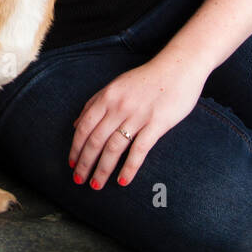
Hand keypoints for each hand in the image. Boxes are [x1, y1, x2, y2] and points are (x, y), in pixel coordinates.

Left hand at [69, 58, 204, 190]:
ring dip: (102, 169)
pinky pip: (139, 150)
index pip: (85, 127)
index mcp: (107, 97)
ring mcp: (138, 116)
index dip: (76, 147)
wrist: (179, 67)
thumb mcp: (116, 85)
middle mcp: (119, 107)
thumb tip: (77, 124)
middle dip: (85, 163)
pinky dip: (129, 167)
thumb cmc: (147, 78)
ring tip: (96, 184)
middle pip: (96, 140)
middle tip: (79, 179)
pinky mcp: (157, 124)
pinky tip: (123, 181)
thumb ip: (95, 102)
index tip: (72, 163)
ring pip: (114, 148)